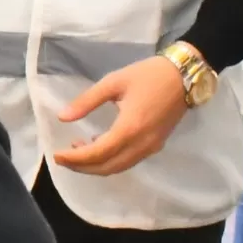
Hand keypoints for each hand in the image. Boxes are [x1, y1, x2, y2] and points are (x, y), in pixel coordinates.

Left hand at [49, 56, 192, 174]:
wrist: (185, 76)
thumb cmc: (148, 75)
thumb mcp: (114, 82)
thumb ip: (87, 101)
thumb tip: (63, 117)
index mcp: (130, 128)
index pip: (97, 153)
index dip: (75, 158)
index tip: (56, 155)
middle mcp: (141, 144)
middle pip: (107, 167)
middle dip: (82, 166)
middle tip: (63, 157)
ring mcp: (151, 147)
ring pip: (119, 167)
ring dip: (96, 165)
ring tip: (77, 150)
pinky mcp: (156, 145)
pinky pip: (129, 161)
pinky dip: (111, 160)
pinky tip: (99, 146)